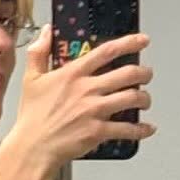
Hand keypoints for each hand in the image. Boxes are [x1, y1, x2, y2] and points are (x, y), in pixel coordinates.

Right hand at [13, 25, 156, 166]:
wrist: (33, 146)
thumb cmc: (32, 116)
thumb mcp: (31, 78)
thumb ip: (40, 52)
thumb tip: (46, 32)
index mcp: (73, 73)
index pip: (107, 51)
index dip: (129, 43)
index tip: (142, 40)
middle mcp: (87, 89)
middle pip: (127, 74)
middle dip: (143, 72)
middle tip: (147, 74)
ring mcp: (95, 111)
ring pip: (132, 98)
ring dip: (145, 98)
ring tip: (146, 99)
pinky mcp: (98, 132)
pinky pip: (127, 129)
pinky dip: (141, 129)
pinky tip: (148, 128)